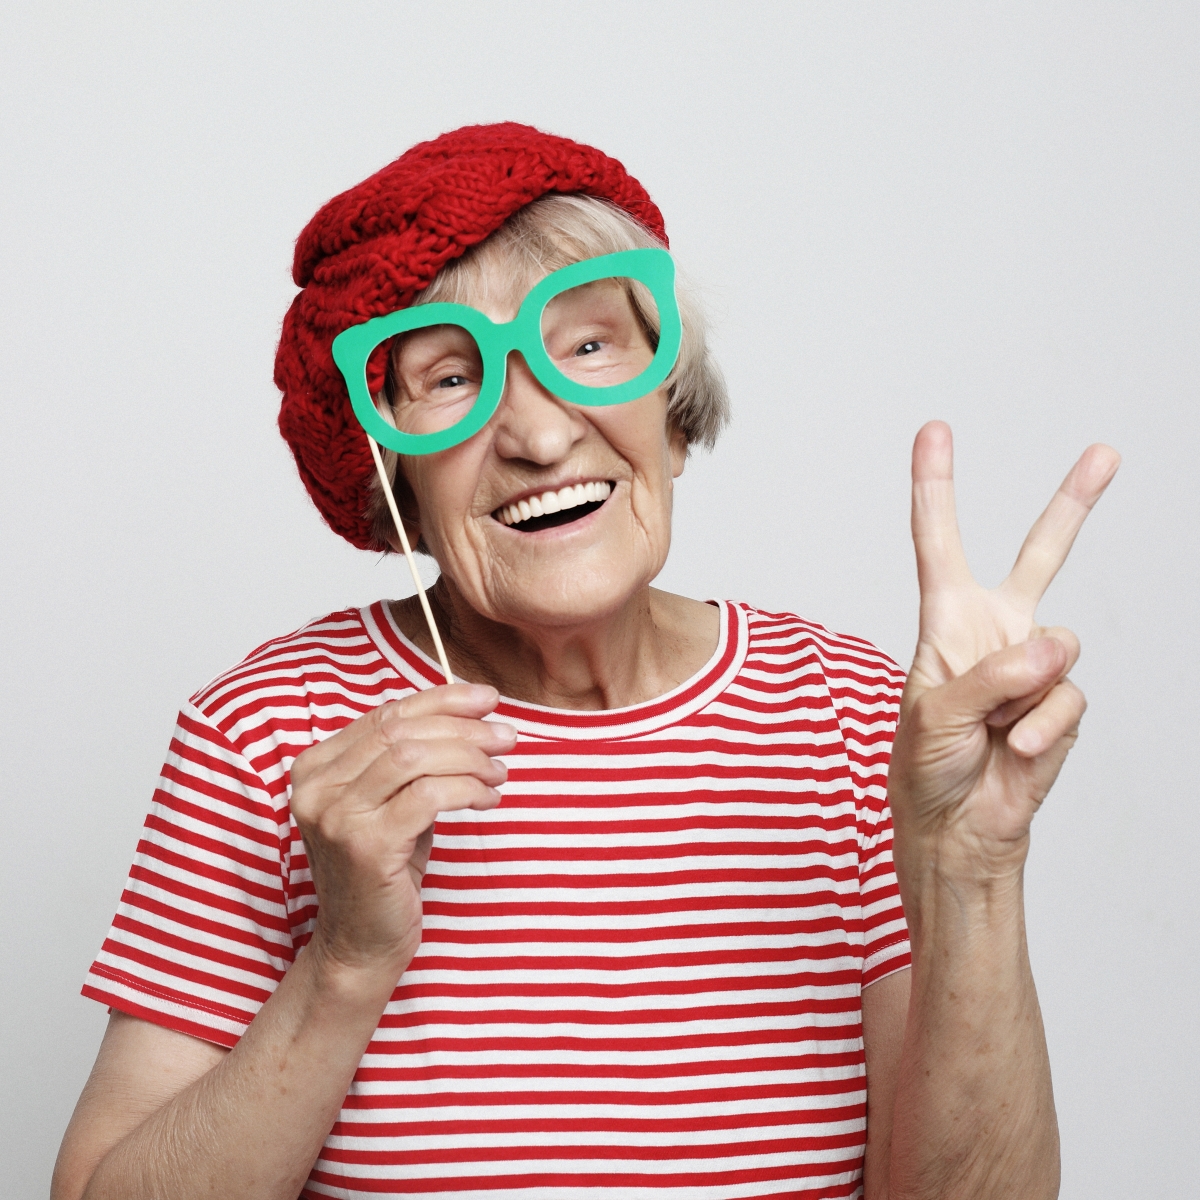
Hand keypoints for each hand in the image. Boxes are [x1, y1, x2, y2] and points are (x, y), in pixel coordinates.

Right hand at [288, 684, 517, 974]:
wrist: (359, 946)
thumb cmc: (385, 870)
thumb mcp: (394, 804)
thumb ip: (414, 758)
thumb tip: (472, 711)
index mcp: (316, 768)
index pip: (386, 715)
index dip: (441, 700)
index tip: (486, 699)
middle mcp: (316, 787)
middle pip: (401, 732)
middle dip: (463, 727)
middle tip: (505, 736)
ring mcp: (336, 816)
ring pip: (415, 758)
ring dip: (469, 758)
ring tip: (499, 772)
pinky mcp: (365, 845)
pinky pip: (427, 796)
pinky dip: (466, 790)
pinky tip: (486, 800)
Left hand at [889, 422, 1119, 881]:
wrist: (959, 826)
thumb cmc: (927, 766)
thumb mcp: (933, 714)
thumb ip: (988, 676)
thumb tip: (1050, 649)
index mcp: (948, 621)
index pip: (939, 542)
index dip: (935, 487)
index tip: (933, 431)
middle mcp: (997, 632)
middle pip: (1041, 555)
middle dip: (1073, 503)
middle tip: (1105, 452)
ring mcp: (1035, 666)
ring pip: (1058, 644)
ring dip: (1020, 694)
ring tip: (992, 728)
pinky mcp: (1064, 702)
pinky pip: (1066, 699)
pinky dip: (1039, 728)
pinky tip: (1016, 749)